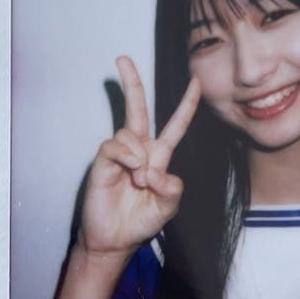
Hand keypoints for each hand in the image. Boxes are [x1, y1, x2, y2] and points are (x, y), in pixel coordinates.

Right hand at [79, 57, 200, 257]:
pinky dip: (126, 156)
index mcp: (159, 157)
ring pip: (130, 132)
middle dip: (131, 83)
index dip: (186, 104)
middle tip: (122, 59)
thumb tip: (156, 171)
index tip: (196, 81)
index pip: (175, 125)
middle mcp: (139, 150)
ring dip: (139, 157)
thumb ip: (172, 189)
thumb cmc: (141, 221)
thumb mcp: (168, 207)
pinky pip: (115, 145)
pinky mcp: (103, 162)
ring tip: (139, 182)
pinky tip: (131, 172)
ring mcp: (120, 154)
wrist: (115, 240)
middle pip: (137, 109)